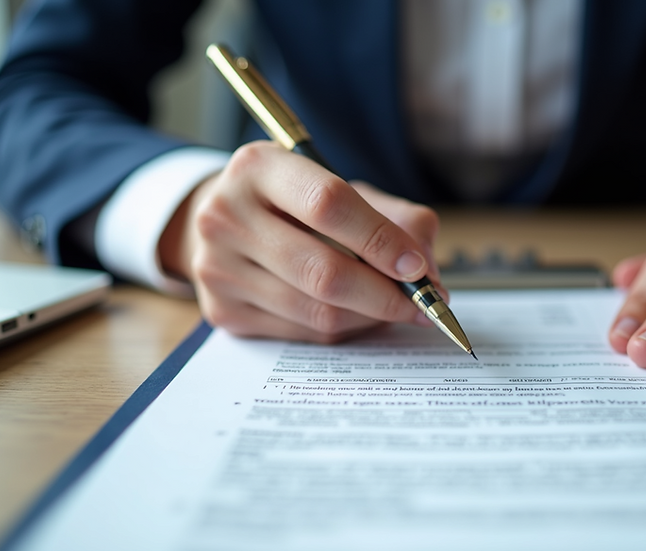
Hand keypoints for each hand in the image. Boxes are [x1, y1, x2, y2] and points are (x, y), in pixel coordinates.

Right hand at [159, 141, 441, 341]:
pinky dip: (344, 329)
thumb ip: (396, 218)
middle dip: (386, 294)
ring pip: (316, 311)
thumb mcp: (344, 189)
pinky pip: (303, 333)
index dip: (381, 240)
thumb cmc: (298, 204)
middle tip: (424, 304)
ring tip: (397, 308)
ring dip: (371, 317)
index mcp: (259, 167)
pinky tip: (358, 315)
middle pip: (322, 271)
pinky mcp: (221, 310)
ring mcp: (217, 267)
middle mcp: (226, 215)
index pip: (329, 203)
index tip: (417, 267)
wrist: (227, 221)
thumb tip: (428, 272)